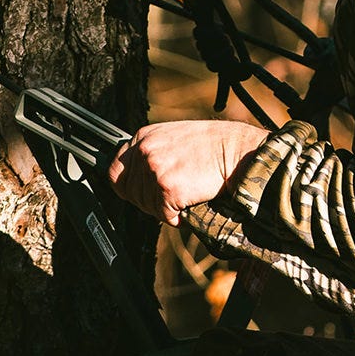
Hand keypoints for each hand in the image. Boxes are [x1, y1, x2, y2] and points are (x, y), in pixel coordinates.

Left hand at [108, 119, 267, 224]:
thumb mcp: (176, 138)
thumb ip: (155, 151)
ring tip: (186, 200)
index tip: (139, 196)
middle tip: (171, 202)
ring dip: (166, 210)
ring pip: (147, 206)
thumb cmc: (215, 146)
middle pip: (131, 193)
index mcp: (144, 137)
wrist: (238, 151)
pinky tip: (191, 207)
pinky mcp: (168, 189)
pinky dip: (179, 218)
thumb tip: (143, 177)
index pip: (115, 171)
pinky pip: (165, 215)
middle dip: (150, 203)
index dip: (127, 188)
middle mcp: (145, 152)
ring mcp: (155, 170)